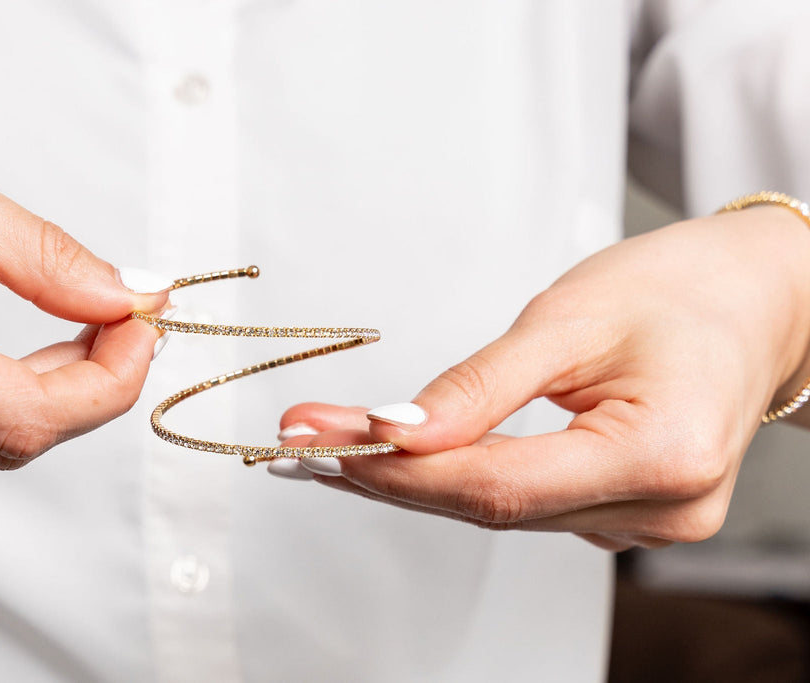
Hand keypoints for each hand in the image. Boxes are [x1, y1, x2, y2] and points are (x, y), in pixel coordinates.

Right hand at [0, 94, 166, 468]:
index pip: (25, 415)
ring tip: (82, 330)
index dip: (107, 383)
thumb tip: (116, 292)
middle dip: (90, 388)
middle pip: (7, 441)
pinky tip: (18, 354)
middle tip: (126, 323)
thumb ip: (32, 249)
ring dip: (48, 395)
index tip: (142, 326)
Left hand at [275, 207, 809, 549]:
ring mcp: (647, 523)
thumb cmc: (679, 292)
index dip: (393, 470)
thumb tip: (392, 431)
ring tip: (334, 444)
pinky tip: (408, 459)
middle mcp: (659, 511)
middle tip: (301, 440)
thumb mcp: (568, 319)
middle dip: (384, 475)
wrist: (756, 300)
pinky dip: (459, 480)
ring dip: (412, 480)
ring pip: (501, 511)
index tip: (315, 441)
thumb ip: (479, 387)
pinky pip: (525, 504)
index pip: (494, 485)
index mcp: (659, 456)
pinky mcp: (627, 514)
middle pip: (489, 508)